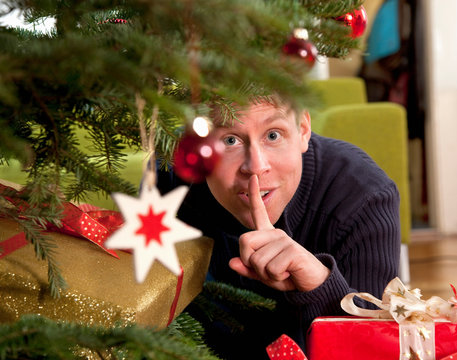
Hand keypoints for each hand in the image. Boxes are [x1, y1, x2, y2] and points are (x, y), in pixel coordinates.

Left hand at [229, 175, 329, 291]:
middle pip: (244, 242)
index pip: (258, 212)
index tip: (252, 177)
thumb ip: (247, 269)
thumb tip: (231, 263)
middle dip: (250, 263)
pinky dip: (276, 277)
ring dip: (266, 274)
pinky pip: (271, 269)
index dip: (253, 195)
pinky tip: (289, 273)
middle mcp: (276, 233)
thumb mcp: (264, 274)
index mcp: (268, 235)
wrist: (312, 284)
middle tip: (268, 269)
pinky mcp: (292, 250)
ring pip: (257, 260)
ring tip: (282, 272)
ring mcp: (284, 240)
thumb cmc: (287, 276)